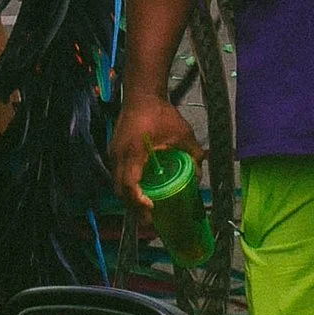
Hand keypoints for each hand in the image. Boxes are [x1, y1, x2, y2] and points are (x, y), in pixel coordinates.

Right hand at [110, 92, 198, 229]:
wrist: (141, 94)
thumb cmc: (160, 113)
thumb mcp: (182, 132)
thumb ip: (193, 153)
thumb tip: (200, 175)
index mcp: (134, 152)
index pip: (129, 184)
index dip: (138, 201)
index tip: (151, 209)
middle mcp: (119, 156)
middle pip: (121, 191)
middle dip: (134, 208)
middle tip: (151, 221)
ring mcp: (114, 154)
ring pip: (117, 185)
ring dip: (130, 199)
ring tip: (147, 210)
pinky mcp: (114, 152)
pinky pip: (119, 176)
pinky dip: (128, 187)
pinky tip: (142, 191)